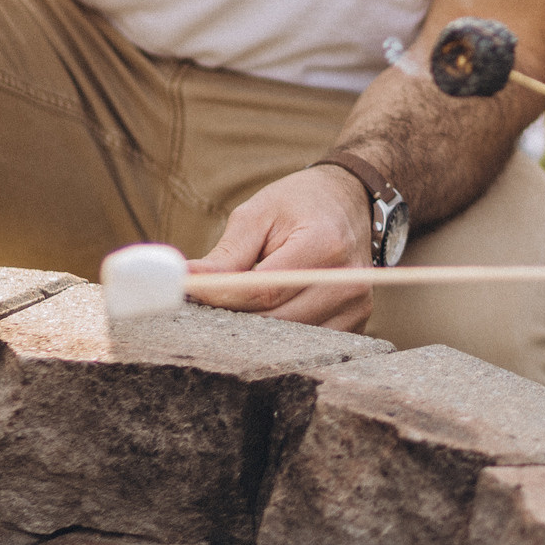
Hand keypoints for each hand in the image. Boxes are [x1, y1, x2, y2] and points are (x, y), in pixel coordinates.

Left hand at [188, 166, 373, 330]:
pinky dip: (280, 334)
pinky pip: (307, 343)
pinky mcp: (356, 323)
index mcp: (324, 244)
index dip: (223, 297)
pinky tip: (266, 313)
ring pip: (289, 339)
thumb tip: (189, 281)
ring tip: (237, 307)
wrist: (349, 201)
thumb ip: (227, 254)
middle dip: (235, 316)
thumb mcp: (258, 214)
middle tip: (205, 305)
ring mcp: (356, 306)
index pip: (265, 289)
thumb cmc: (299, 204)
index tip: (191, 293)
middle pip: (277, 320)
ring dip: (256, 329)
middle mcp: (347, 280)